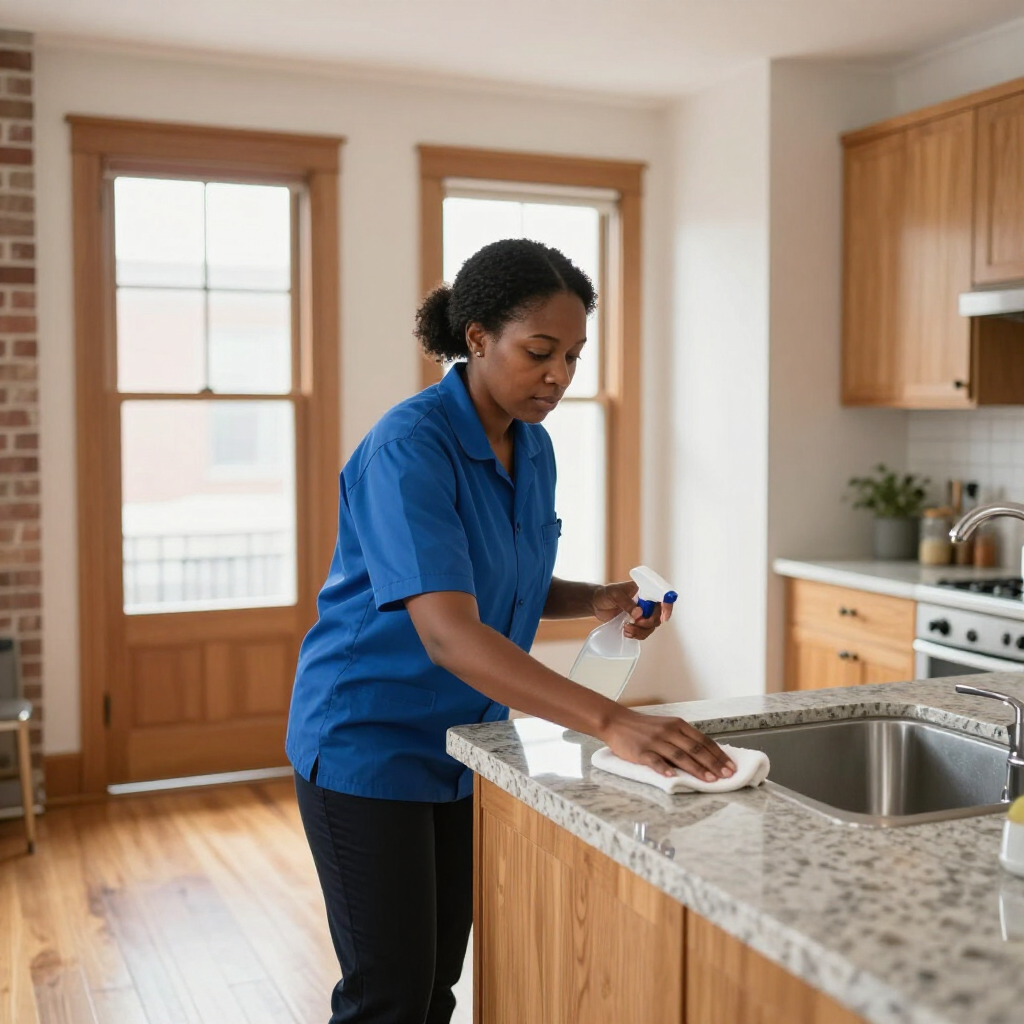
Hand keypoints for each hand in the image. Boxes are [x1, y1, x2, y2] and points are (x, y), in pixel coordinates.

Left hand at [592, 580, 672, 639]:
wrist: (595, 603)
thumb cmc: (605, 594)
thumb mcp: (614, 595)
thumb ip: (626, 603)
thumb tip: (639, 614)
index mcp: (645, 590)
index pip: (662, 596)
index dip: (667, 607)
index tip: (664, 618)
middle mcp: (647, 602)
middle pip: (658, 616)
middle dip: (648, 623)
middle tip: (635, 623)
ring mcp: (642, 613)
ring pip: (651, 626)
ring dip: (641, 631)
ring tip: (626, 629)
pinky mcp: (636, 623)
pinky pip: (643, 632)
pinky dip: (637, 635)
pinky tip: (626, 632)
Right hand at [603, 708, 734, 780]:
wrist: (616, 722)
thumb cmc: (643, 727)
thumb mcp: (666, 726)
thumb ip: (683, 738)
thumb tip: (706, 755)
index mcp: (677, 725)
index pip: (703, 740)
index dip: (718, 754)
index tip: (730, 766)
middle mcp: (669, 731)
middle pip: (695, 748)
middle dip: (713, 763)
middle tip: (726, 776)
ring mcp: (655, 741)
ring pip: (679, 756)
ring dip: (696, 768)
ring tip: (709, 780)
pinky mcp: (641, 751)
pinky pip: (655, 761)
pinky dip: (665, 769)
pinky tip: (674, 777)